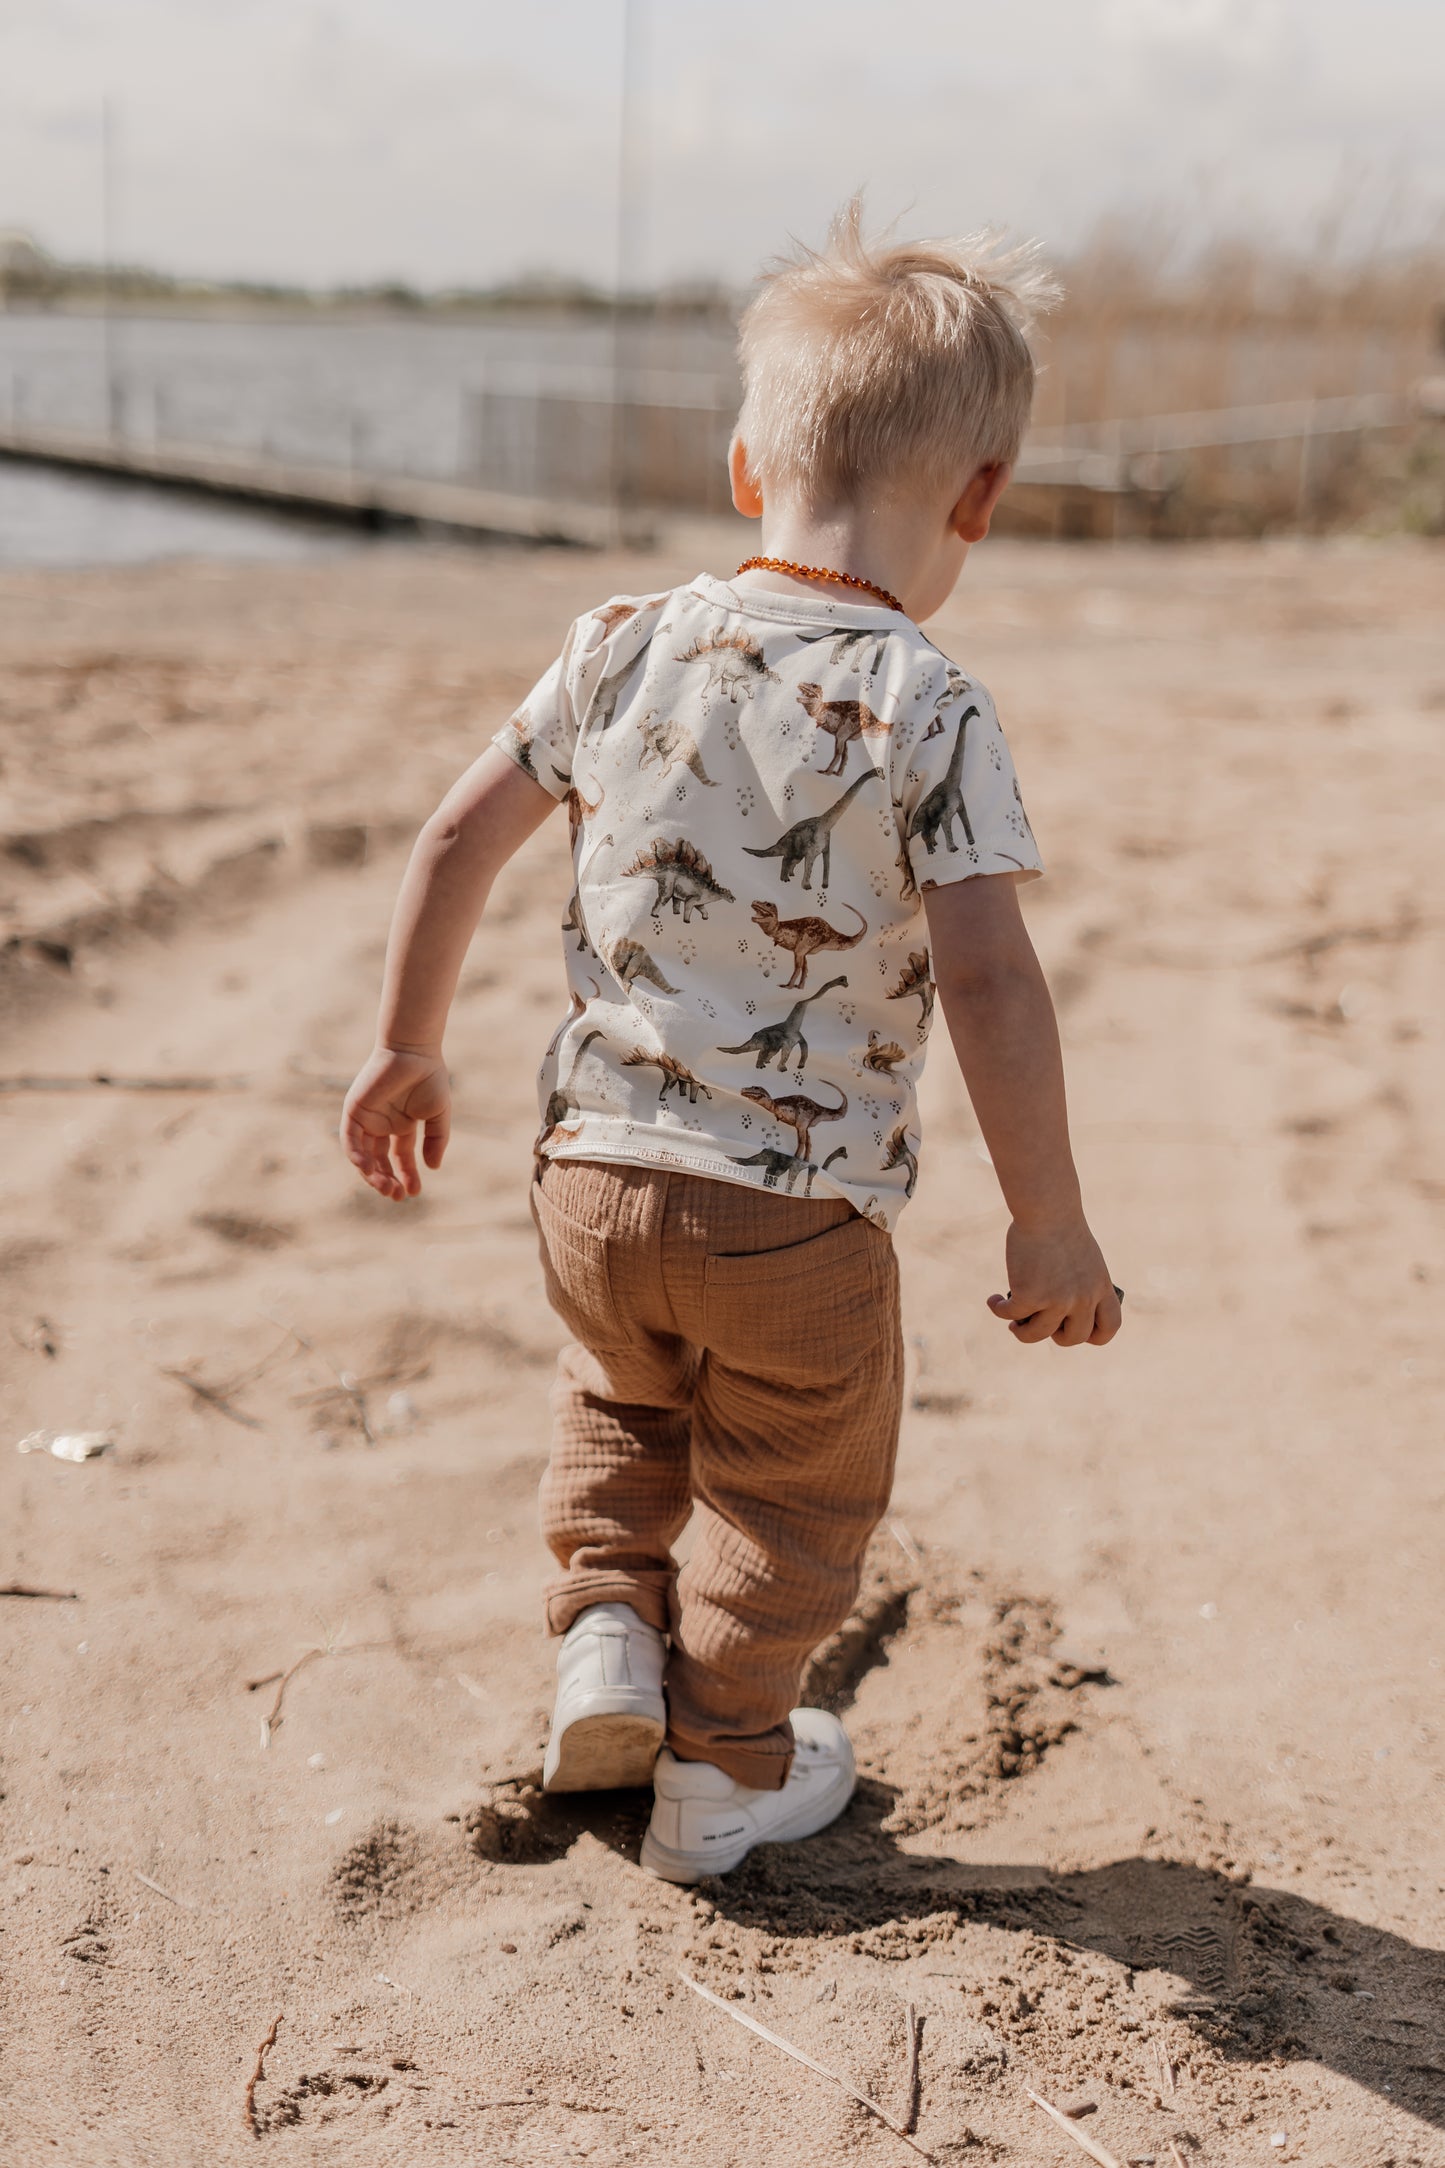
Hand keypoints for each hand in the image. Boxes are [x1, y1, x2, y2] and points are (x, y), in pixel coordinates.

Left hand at [340, 1045, 450, 1201]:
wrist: (414, 1052)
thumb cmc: (429, 1077)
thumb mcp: (438, 1115)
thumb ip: (436, 1141)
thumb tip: (433, 1167)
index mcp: (401, 1125)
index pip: (400, 1158)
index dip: (407, 1175)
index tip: (415, 1192)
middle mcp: (382, 1125)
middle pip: (380, 1161)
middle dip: (388, 1180)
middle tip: (398, 1196)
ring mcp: (367, 1119)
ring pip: (363, 1156)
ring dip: (372, 1174)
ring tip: (386, 1188)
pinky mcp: (354, 1112)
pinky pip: (350, 1140)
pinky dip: (357, 1156)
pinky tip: (368, 1169)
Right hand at [988, 1216, 1121, 1346]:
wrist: (1047, 1209)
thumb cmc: (1060, 1225)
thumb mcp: (1082, 1256)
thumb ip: (1077, 1282)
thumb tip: (1055, 1309)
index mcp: (1100, 1287)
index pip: (1110, 1326)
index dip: (1094, 1336)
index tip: (1075, 1330)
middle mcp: (1083, 1298)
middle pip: (1074, 1338)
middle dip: (1055, 1336)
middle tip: (1041, 1324)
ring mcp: (1057, 1300)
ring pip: (1038, 1334)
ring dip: (1022, 1332)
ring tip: (1014, 1323)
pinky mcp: (1030, 1296)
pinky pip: (1011, 1315)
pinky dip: (999, 1309)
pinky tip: (993, 1301)